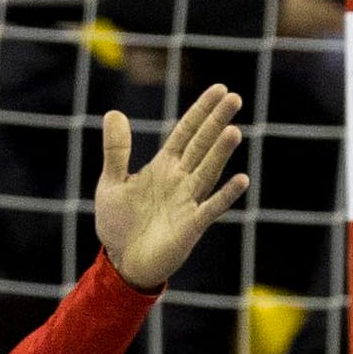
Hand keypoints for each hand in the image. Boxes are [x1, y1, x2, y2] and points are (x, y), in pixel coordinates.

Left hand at [94, 85, 249, 291]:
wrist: (121, 263)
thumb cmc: (119, 224)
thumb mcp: (111, 182)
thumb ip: (116, 150)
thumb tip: (114, 112)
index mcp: (163, 166)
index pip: (186, 132)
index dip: (201, 111)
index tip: (219, 89)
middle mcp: (180, 180)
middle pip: (202, 145)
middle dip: (217, 122)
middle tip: (234, 98)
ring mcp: (188, 202)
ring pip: (208, 171)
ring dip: (221, 152)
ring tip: (233, 130)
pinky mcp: (191, 226)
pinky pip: (211, 207)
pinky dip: (226, 194)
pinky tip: (241, 179)